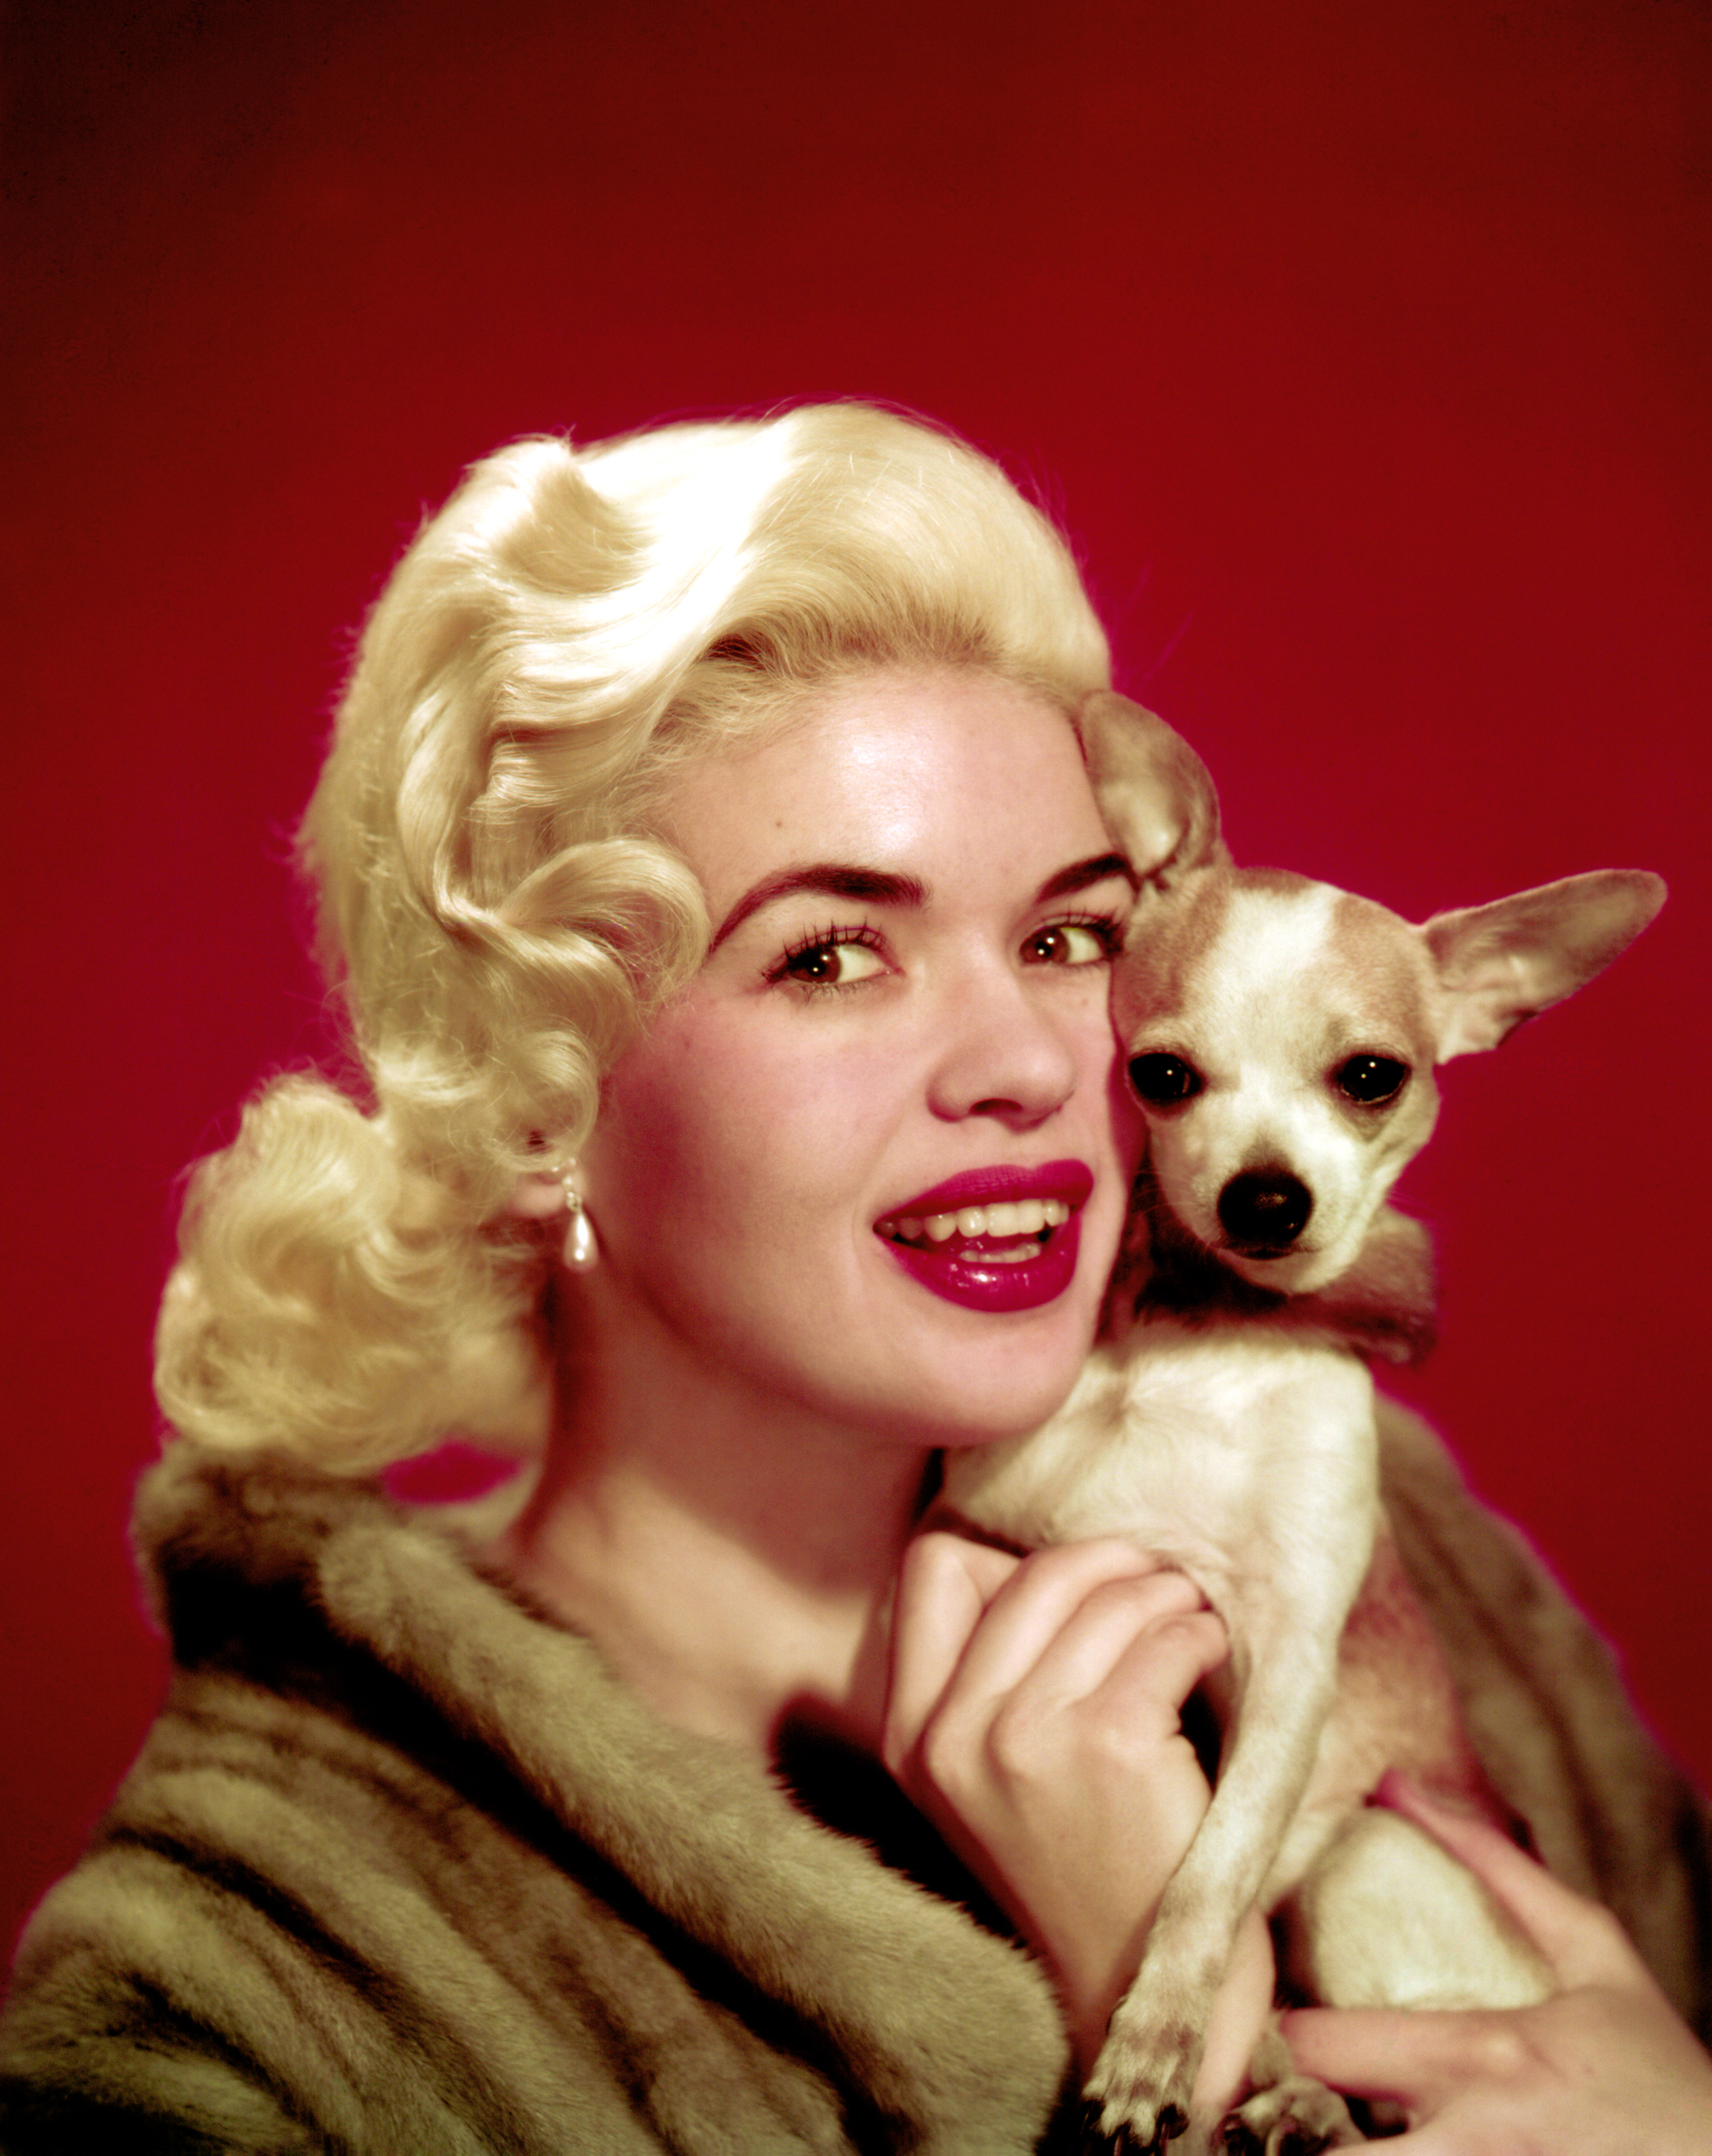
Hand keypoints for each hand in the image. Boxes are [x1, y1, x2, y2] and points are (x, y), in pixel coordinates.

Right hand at [882, 1529, 1258, 2075]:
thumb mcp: (985, 1783)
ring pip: (1106, 1596)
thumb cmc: (1081, 1872)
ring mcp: (1026, 1742)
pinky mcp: (1110, 1748)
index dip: (1007, 1564)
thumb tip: (1047, 1562)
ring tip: (1190, 1624)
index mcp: (910, 1739)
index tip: (1068, 1603)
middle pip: (1032, 1572)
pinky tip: (1208, 1659)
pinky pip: (1165, 1639)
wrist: (1138, 1998)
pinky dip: (1199, 1634)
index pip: (931, 1567)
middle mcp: (952, 1736)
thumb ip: (981, 1684)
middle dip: (1109, 1564)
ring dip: (1166, 1597)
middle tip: (1155, 1586)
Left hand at [1282, 1773, 1711, 2153]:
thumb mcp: (1597, 1958)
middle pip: (1316, 2152)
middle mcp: (1472, 2144)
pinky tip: (1386, 2154)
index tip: (1287, 2031)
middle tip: (1284, 2107)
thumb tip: (1398, 1783)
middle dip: (1289, 2129)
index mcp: (1484, 2058)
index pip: (1320, 2049)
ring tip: (1327, 2133)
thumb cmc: (1662, 2076)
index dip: (1285, 2041)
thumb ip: (1497, 1866)